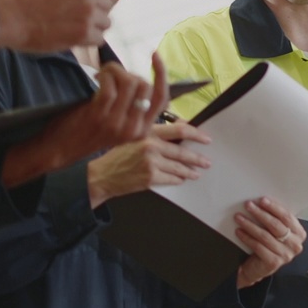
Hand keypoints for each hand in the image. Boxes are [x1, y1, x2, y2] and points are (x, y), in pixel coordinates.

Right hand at [0, 0, 118, 52]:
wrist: (7, 16)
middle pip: (107, 3)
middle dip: (97, 11)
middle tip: (79, 17)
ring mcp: (88, 11)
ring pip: (105, 22)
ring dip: (93, 26)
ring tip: (72, 27)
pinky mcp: (84, 32)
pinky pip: (99, 39)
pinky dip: (88, 40)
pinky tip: (72, 37)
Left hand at [0, 54, 172, 187]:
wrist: (61, 149)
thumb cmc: (89, 132)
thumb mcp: (120, 125)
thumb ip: (134, 108)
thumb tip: (138, 78)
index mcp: (142, 131)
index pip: (162, 97)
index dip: (162, 73)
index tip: (155, 55)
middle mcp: (134, 129)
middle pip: (145, 85)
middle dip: (128, 72)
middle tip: (112, 74)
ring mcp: (117, 123)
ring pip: (129, 82)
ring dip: (115, 70)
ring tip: (103, 73)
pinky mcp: (100, 115)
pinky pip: (109, 85)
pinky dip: (104, 75)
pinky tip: (97, 76)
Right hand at [86, 121, 211, 207]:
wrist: (101, 176)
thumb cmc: (117, 156)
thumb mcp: (135, 137)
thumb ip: (156, 133)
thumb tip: (181, 127)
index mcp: (148, 132)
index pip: (179, 130)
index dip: (196, 133)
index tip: (206, 139)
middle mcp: (151, 145)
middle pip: (182, 151)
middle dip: (197, 158)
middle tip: (206, 161)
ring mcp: (151, 162)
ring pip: (179, 167)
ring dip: (190, 171)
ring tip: (197, 172)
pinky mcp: (150, 177)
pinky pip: (171, 179)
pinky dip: (178, 180)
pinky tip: (182, 179)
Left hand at [235, 198, 304, 287]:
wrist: (258, 268)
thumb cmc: (267, 245)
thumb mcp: (275, 231)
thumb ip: (275, 218)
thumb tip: (262, 201)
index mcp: (299, 233)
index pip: (287, 217)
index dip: (274, 207)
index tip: (261, 200)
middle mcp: (295, 245)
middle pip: (276, 225)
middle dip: (260, 213)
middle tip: (248, 205)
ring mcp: (285, 255)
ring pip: (265, 236)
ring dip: (250, 224)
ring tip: (239, 217)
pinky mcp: (274, 263)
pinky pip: (258, 246)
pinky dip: (247, 238)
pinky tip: (239, 231)